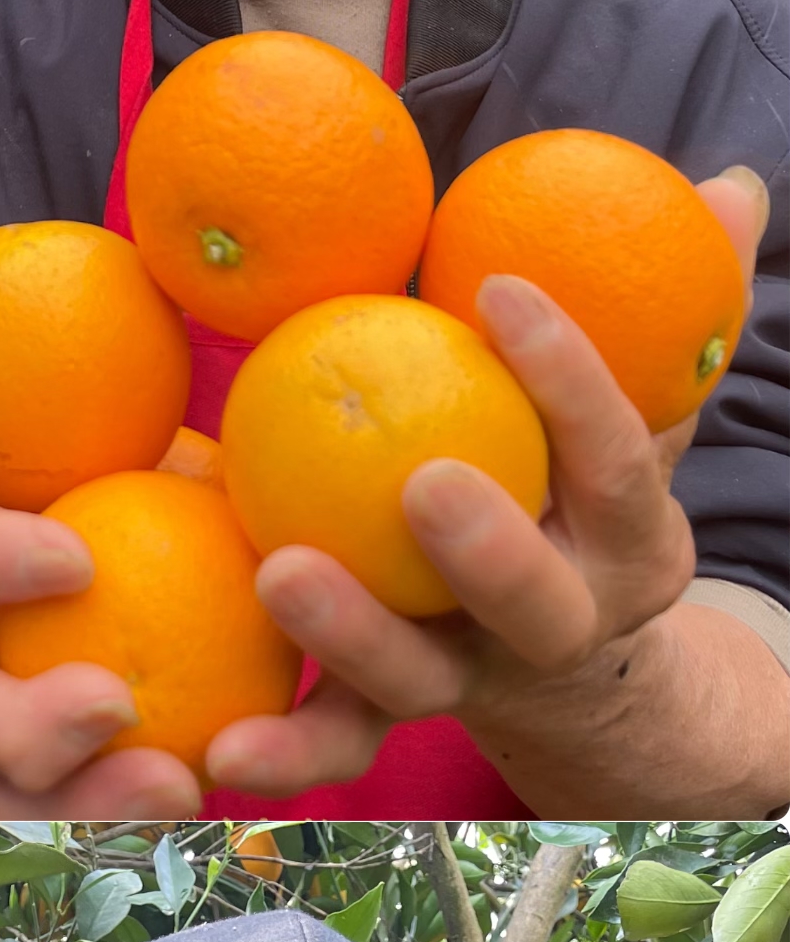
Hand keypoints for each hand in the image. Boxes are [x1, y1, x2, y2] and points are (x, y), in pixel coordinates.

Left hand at [202, 168, 767, 798]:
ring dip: (354, 637)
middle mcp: (554, 627)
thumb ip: (659, 316)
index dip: (571, 376)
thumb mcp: (622, 418)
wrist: (555, 658)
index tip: (497, 286)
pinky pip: (331, 745)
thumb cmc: (568, 493)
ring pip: (416, 682)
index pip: (614, 458)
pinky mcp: (376, 721)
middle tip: (424, 478)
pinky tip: (213, 748)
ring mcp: (464, 681)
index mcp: (629, 545)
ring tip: (278, 572)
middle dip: (492, 548)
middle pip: (534, 602)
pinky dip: (281, 756)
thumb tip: (728, 186)